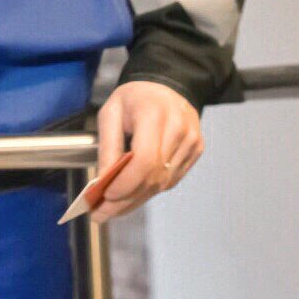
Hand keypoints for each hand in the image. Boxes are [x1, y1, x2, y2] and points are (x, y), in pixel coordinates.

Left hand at [92, 81, 203, 221]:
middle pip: (153, 176)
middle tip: (101, 214)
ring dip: (137, 199)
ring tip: (113, 208)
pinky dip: (150, 190)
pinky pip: (172, 180)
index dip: (126, 182)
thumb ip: (107, 146)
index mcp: (154, 113)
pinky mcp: (196, 150)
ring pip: (163, 183)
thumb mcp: (110, 112)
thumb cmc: (134, 98)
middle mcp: (178, 127)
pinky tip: (133, 194)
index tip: (106, 196)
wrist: (168, 84)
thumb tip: (103, 181)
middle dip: (125, 200)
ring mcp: (191, 141)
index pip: (145, 159)